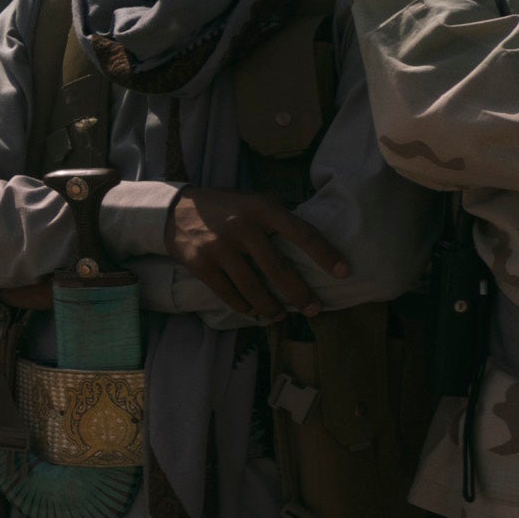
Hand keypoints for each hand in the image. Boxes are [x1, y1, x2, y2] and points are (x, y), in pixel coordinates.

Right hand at [161, 189, 350, 322]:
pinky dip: (244, 306)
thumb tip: (312, 244)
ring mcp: (219, 246)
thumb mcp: (253, 202)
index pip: (302, 233)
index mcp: (262, 208)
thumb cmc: (225, 208)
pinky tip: (253, 310)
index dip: (325, 254)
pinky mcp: (200, 264)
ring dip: (271, 307)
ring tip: (280, 315)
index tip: (343, 273)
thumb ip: (278, 218)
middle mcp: (242, 226)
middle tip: (313, 309)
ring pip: (253, 288)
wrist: (174, 210)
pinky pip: (228, 293)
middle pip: (279, 269)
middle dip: (300, 294)